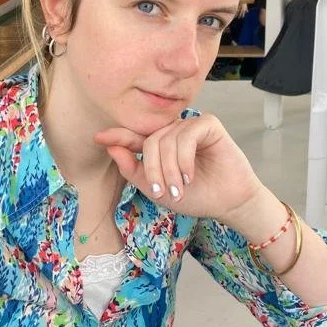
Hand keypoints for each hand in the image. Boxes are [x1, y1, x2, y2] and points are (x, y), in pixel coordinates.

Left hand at [95, 114, 263, 228]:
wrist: (227, 203)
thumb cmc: (196, 196)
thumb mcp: (157, 189)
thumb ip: (133, 169)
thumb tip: (111, 148)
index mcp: (160, 145)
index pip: (134, 136)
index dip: (117, 136)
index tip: (98, 138)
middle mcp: (173, 132)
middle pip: (149, 141)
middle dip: (152, 169)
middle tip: (162, 191)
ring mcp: (190, 126)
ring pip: (166, 139)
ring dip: (169, 169)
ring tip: (180, 188)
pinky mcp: (208, 124)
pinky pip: (186, 135)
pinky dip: (184, 158)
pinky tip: (189, 175)